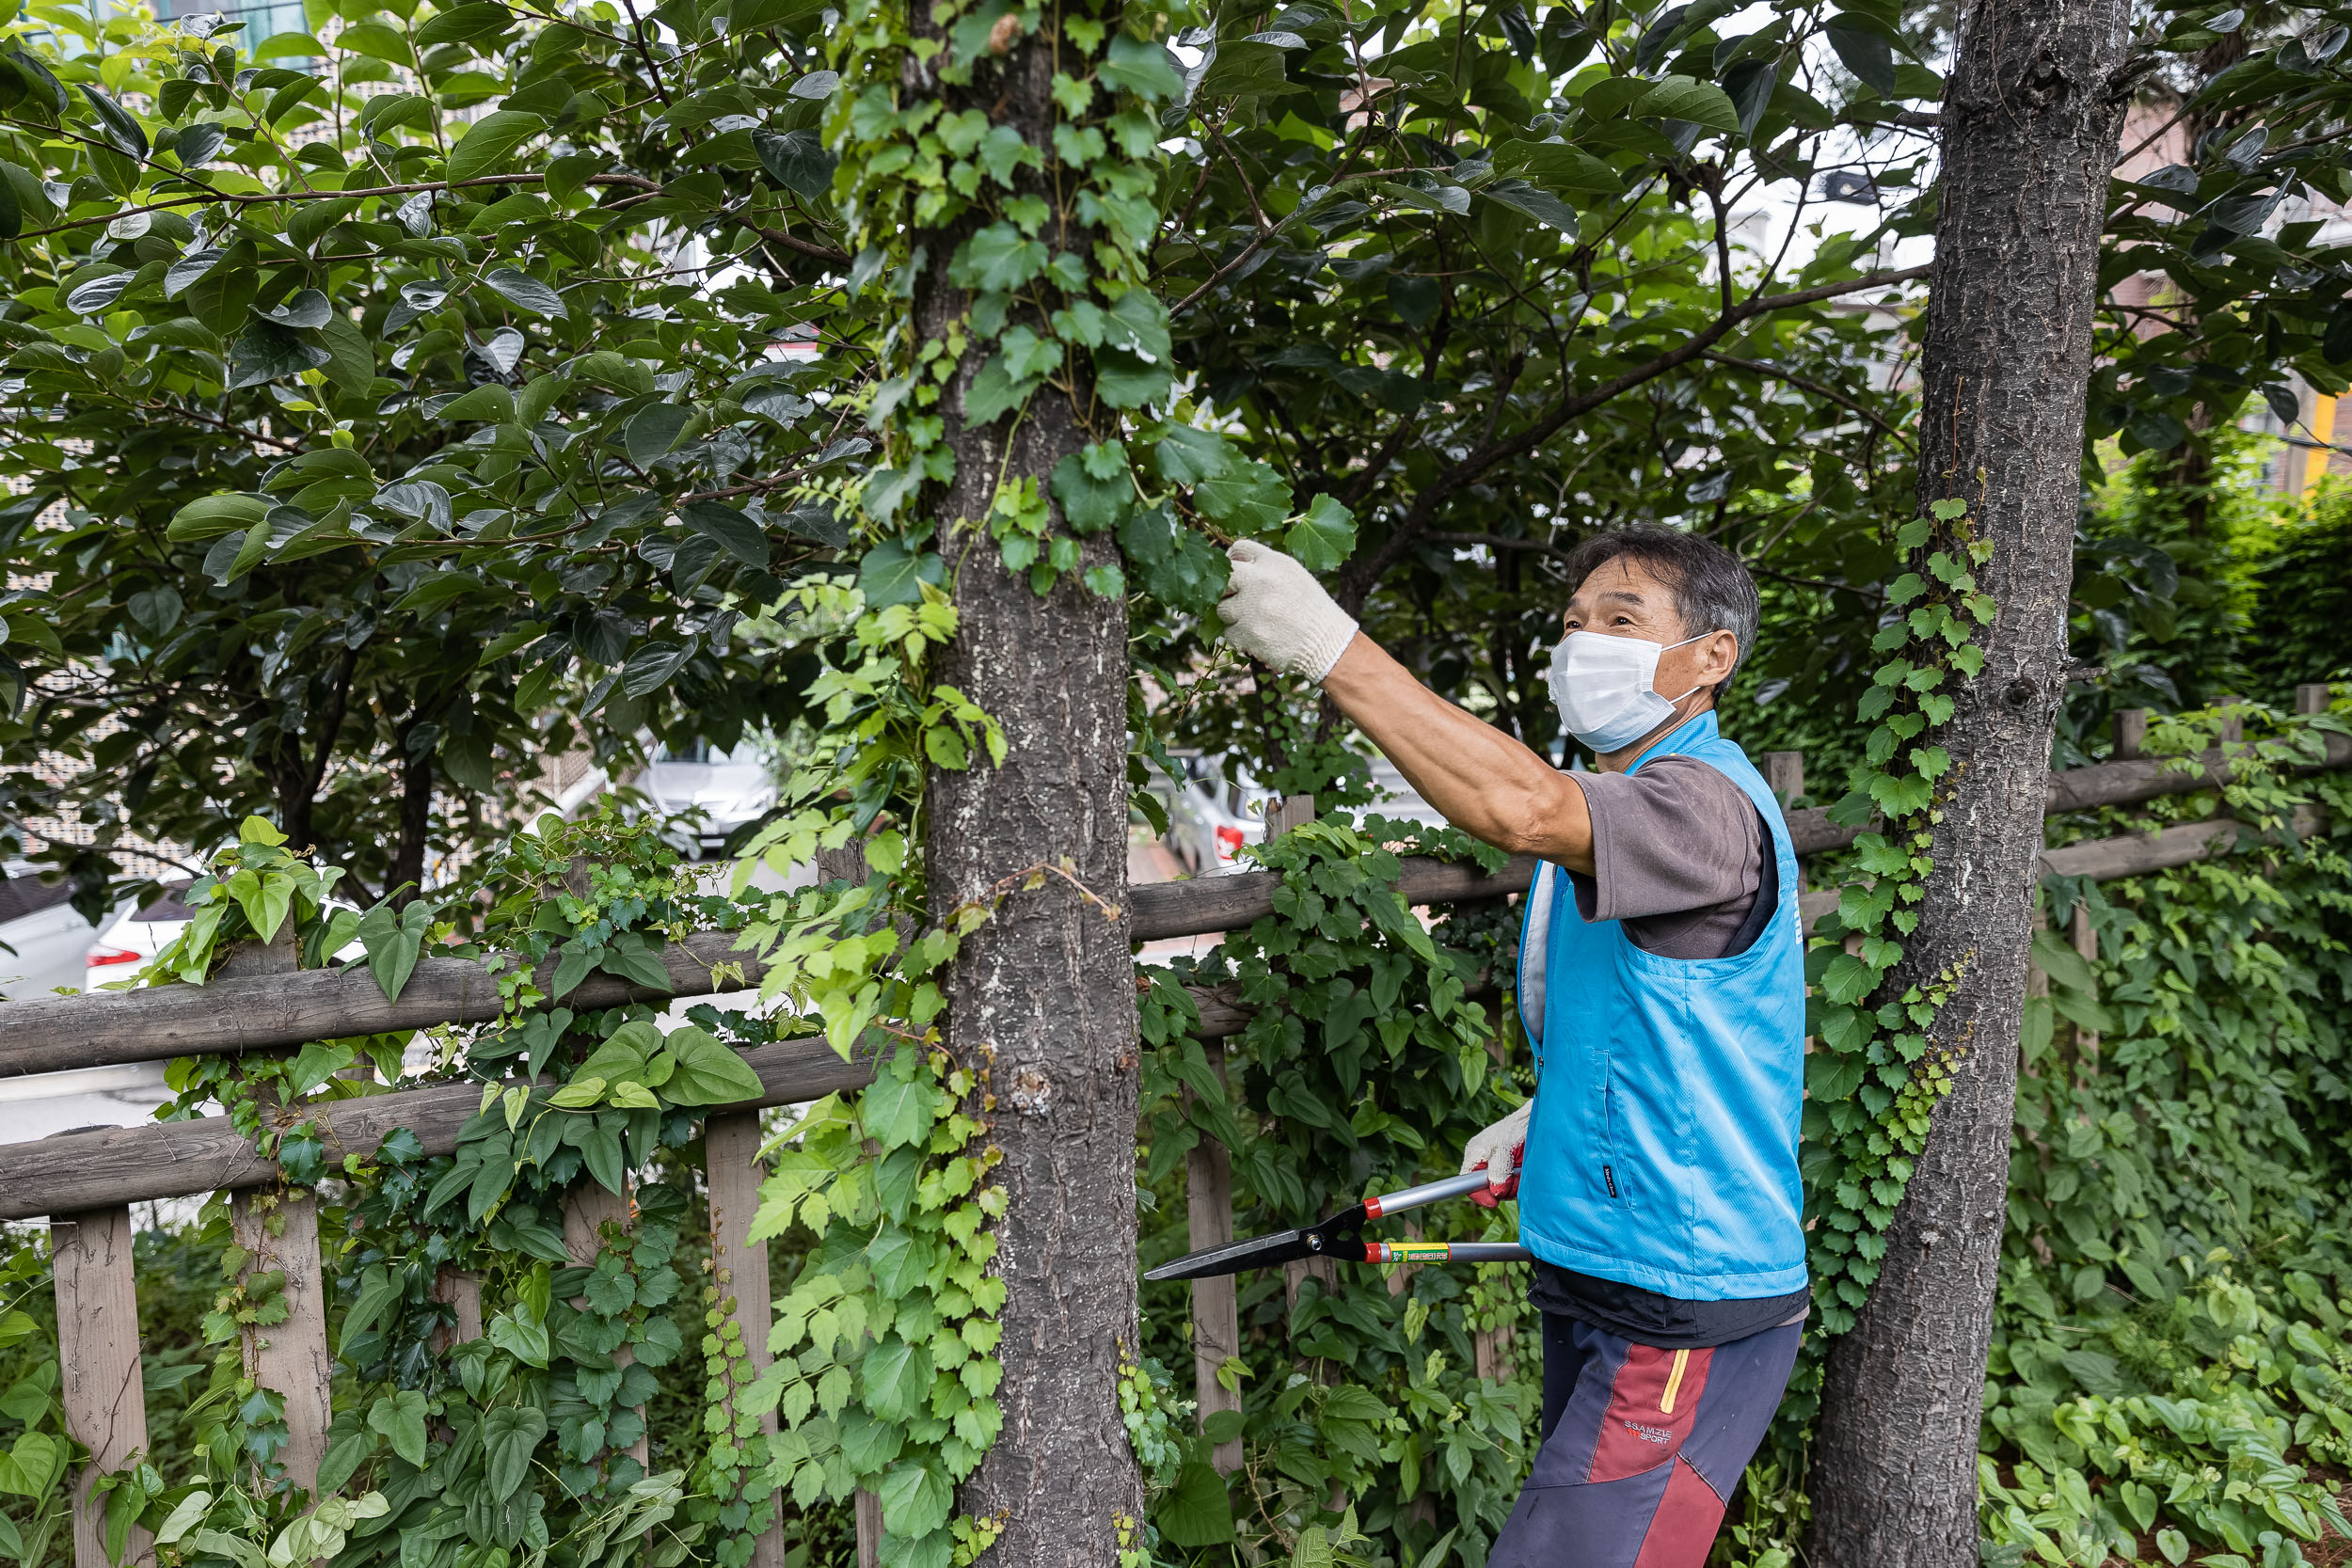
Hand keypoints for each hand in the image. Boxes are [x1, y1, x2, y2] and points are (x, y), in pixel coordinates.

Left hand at [1216, 540, 1358, 682]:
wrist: (1327, 643)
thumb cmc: (1311, 609)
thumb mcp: (1295, 575)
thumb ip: (1267, 567)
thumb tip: (1234, 564)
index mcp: (1274, 562)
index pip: (1239, 548)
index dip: (1234, 561)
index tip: (1236, 575)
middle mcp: (1260, 580)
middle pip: (1224, 577)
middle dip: (1227, 589)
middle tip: (1238, 600)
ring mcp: (1251, 606)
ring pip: (1222, 608)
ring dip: (1235, 617)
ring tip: (1258, 622)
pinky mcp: (1246, 632)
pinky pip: (1228, 633)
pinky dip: (1240, 638)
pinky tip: (1260, 638)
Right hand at [1460, 1100, 1531, 1207]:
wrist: (1538, 1123)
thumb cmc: (1517, 1129)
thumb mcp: (1504, 1148)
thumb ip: (1498, 1170)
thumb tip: (1496, 1191)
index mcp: (1475, 1155)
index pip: (1468, 1183)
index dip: (1479, 1194)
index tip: (1493, 1202)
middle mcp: (1486, 1164)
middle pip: (1488, 1190)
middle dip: (1503, 1189)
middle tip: (1514, 1178)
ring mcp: (1500, 1169)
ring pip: (1504, 1191)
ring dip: (1514, 1186)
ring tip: (1521, 1170)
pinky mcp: (1513, 1173)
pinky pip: (1515, 1187)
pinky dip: (1521, 1184)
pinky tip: (1525, 1172)